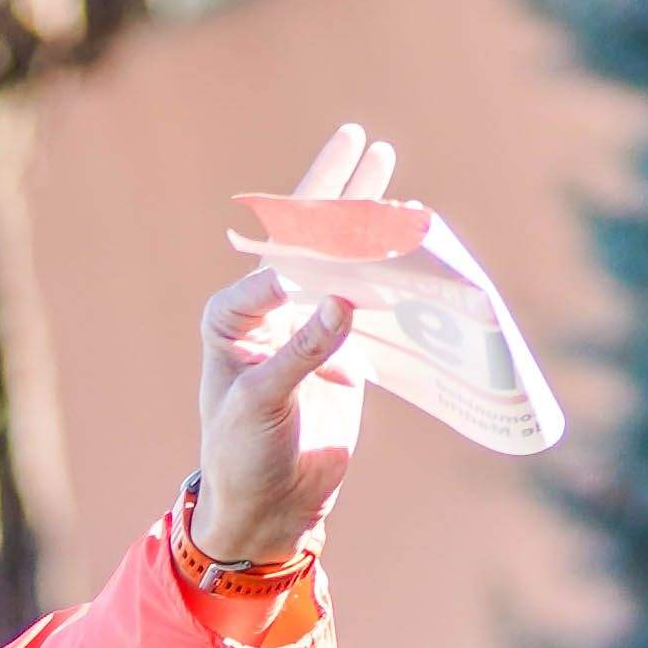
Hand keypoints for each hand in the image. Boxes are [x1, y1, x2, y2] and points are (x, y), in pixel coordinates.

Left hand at [190, 118, 393, 574]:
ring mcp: (309, 329)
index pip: (273, 258)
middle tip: (361, 139)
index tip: (343, 225)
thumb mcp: (260, 404)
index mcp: (233, 316)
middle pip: (307, 239)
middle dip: (335, 191)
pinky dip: (393, 273)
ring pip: (343, 263)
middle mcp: (270, 312)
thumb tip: (342, 300)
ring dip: (368, 221)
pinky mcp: (344, 353)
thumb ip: (299, 353)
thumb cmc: (242, 455)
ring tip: (391, 171)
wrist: (268, 508)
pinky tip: (414, 241)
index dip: (306, 230)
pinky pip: (372, 301)